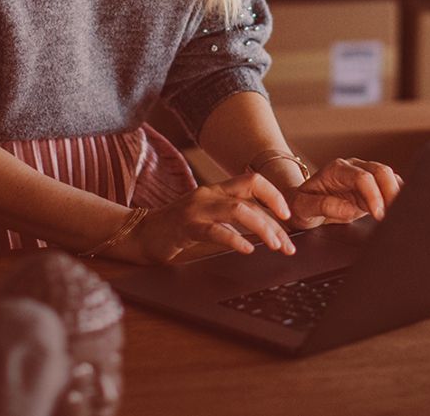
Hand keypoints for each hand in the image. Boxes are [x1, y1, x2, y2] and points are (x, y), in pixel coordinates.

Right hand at [121, 173, 296, 264]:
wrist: (140, 233)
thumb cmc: (177, 228)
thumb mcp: (208, 217)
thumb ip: (231, 217)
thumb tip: (266, 230)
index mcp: (217, 190)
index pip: (253, 180)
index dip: (274, 194)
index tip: (288, 215)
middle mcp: (210, 193)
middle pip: (251, 195)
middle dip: (275, 220)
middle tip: (288, 244)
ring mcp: (198, 208)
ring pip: (239, 210)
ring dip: (263, 228)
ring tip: (275, 246)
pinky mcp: (186, 226)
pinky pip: (215, 230)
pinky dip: (235, 239)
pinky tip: (247, 250)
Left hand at [286, 158, 402, 229]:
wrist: (303, 205)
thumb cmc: (301, 205)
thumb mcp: (303, 207)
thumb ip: (323, 206)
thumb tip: (348, 209)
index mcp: (336, 170)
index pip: (362, 177)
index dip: (373, 194)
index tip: (379, 214)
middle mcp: (353, 168)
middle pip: (381, 171)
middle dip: (391, 192)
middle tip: (395, 215)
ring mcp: (365, 176)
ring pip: (389, 177)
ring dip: (397, 194)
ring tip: (399, 216)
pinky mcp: (373, 188)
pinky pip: (391, 187)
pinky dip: (398, 197)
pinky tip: (399, 211)